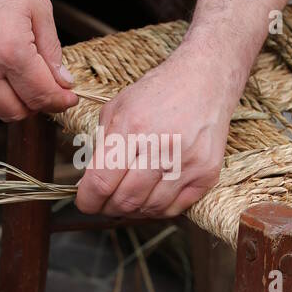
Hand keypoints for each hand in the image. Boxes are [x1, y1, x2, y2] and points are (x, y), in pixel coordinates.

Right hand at [0, 0, 77, 121]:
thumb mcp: (39, 9)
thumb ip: (52, 51)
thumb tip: (63, 82)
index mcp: (12, 52)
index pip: (41, 95)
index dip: (59, 101)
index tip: (67, 98)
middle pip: (14, 111)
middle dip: (35, 105)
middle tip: (42, 89)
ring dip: (7, 106)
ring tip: (17, 86)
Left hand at [74, 42, 236, 217]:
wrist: (205, 81)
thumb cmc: (157, 94)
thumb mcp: (117, 108)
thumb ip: (101, 145)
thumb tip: (90, 183)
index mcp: (132, 127)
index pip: (101, 182)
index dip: (88, 200)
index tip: (85, 202)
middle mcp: (160, 146)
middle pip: (125, 200)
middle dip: (108, 207)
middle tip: (105, 203)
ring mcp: (187, 162)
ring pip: (150, 209)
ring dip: (133, 210)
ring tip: (128, 197)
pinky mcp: (206, 173)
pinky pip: (174, 208)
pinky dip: (158, 209)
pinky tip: (151, 195)